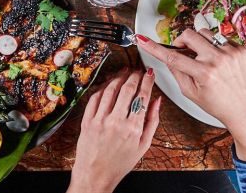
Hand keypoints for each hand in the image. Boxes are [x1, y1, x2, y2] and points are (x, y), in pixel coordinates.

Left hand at [67, 70, 161, 192]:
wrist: (96, 174)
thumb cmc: (120, 163)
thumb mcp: (143, 145)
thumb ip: (153, 122)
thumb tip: (158, 101)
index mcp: (133, 128)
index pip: (142, 96)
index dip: (147, 81)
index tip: (149, 74)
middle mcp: (116, 122)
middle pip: (127, 89)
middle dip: (134, 76)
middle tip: (137, 71)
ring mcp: (100, 120)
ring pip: (110, 90)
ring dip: (118, 78)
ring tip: (124, 73)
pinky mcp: (87, 120)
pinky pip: (95, 98)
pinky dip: (103, 88)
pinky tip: (108, 84)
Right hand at [135, 30, 245, 160]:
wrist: (243, 109)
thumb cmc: (217, 104)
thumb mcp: (190, 92)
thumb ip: (176, 72)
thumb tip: (166, 55)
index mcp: (204, 73)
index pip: (172, 56)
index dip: (154, 47)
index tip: (143, 40)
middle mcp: (218, 60)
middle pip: (189, 35)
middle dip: (181, 41)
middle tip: (182, 51)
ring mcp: (231, 52)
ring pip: (204, 33)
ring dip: (199, 42)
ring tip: (203, 57)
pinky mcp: (240, 49)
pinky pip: (220, 38)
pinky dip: (214, 46)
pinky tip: (218, 60)